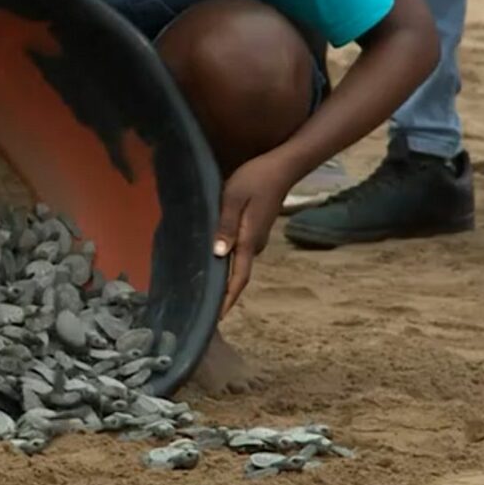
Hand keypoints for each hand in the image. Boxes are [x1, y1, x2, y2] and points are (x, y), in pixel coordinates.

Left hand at [213, 155, 289, 317]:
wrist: (283, 166)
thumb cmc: (256, 178)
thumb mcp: (233, 198)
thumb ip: (225, 225)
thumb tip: (218, 255)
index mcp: (249, 240)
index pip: (238, 277)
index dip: (228, 299)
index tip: (217, 318)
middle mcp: (255, 244)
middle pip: (236, 274)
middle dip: (221, 290)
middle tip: (199, 303)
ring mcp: (257, 238)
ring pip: (237, 261)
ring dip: (222, 272)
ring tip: (200, 282)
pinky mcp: (256, 230)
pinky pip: (239, 249)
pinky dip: (226, 257)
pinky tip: (212, 255)